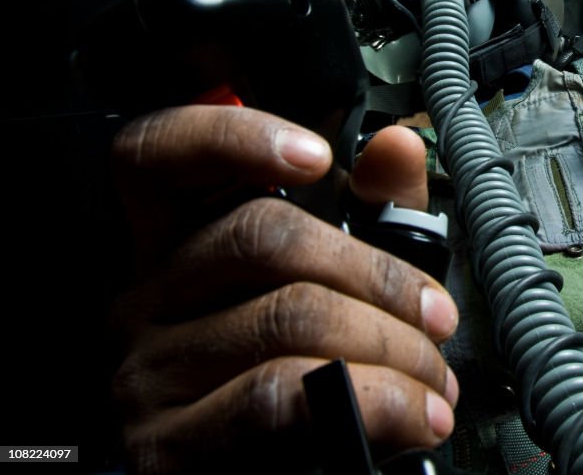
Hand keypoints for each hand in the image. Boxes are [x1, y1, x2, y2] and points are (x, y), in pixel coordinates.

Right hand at [109, 106, 456, 472]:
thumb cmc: (308, 387)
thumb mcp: (342, 287)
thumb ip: (371, 215)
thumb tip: (398, 147)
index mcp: (181, 250)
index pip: (159, 157)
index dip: (232, 138)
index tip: (318, 157)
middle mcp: (145, 300)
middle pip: (262, 233)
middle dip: (378, 274)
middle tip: (436, 318)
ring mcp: (147, 373)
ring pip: (287, 315)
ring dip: (393, 348)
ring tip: (436, 382)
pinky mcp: (165, 447)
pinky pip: (280, 394)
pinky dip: (373, 400)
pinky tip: (412, 416)